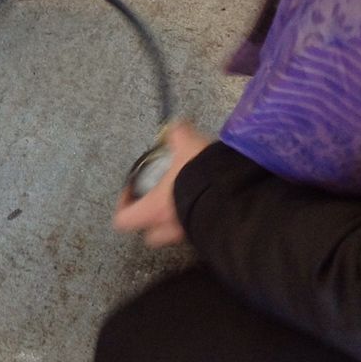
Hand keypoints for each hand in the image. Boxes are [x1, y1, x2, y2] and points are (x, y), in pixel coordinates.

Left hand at [113, 121, 211, 247]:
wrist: (237, 197)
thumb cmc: (200, 176)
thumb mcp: (187, 146)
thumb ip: (178, 134)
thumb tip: (177, 125)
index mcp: (154, 209)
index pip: (124, 219)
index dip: (124, 205)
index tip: (133, 189)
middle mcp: (169, 228)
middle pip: (150, 236)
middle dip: (152, 221)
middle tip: (158, 202)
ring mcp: (190, 236)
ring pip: (174, 236)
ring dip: (176, 222)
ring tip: (186, 200)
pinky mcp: (210, 235)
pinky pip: (198, 232)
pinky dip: (199, 221)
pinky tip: (208, 203)